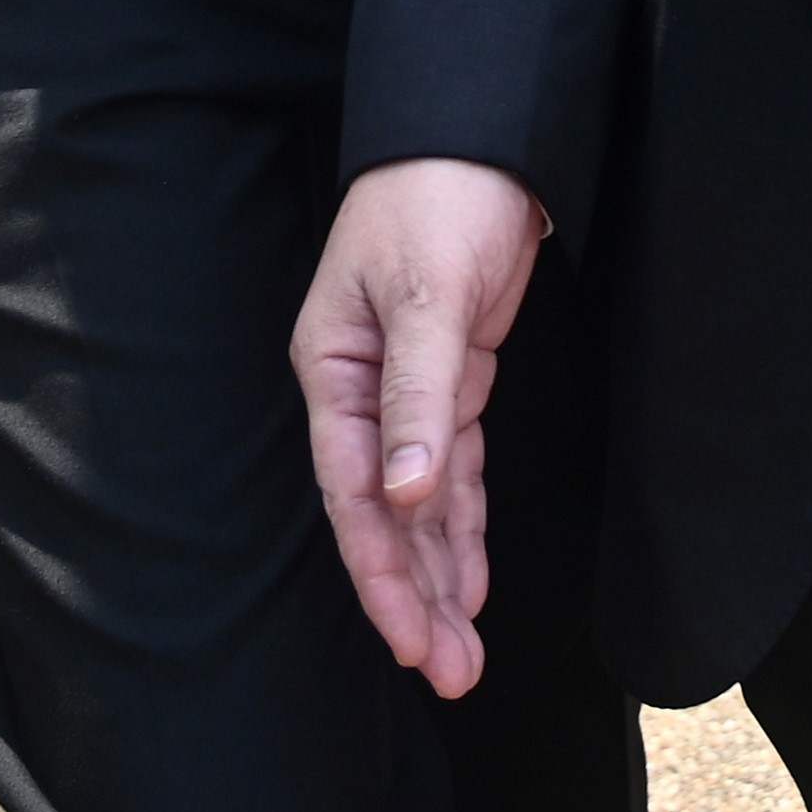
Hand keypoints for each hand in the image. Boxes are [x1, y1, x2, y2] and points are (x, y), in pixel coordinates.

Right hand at [294, 157, 545, 697]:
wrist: (477, 138)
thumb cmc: (438, 201)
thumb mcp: (427, 294)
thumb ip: (418, 397)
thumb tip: (406, 494)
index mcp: (334, 371)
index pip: (353, 493)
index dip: (381, 571)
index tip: (413, 638)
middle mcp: (360, 393)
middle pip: (383, 516)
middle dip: (414, 597)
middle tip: (450, 673)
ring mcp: (404, 392)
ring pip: (420, 507)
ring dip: (439, 578)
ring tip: (461, 656)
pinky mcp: (448, 382)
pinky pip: (450, 473)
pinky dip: (462, 528)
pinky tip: (470, 584)